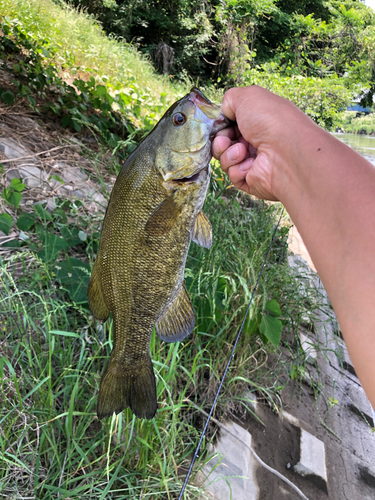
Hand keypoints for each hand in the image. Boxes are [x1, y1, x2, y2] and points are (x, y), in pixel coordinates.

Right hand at [212, 86, 313, 200]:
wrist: (286, 152)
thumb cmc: (270, 120)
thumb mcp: (248, 96)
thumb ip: (230, 99)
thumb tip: (224, 113)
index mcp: (258, 122)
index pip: (230, 125)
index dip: (222, 125)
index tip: (221, 125)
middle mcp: (257, 141)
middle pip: (224, 143)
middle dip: (220, 141)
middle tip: (225, 140)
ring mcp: (255, 162)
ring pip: (225, 160)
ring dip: (228, 154)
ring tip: (241, 151)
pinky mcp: (253, 180)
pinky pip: (234, 176)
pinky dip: (238, 169)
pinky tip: (251, 165)